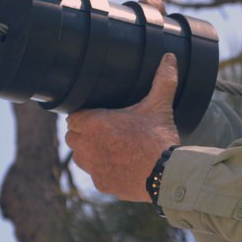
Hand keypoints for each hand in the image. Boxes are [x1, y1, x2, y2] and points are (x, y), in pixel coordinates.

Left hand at [65, 53, 181, 201]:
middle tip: (102, 131)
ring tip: (107, 148)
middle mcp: (88, 145)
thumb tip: (169, 57)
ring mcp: (93, 167)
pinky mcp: (101, 184)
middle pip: (72, 137)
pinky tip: (118, 166)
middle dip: (83, 134)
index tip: (95, 116)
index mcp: (95, 123)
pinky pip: (95, 175)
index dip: (84, 116)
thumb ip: (162, 80)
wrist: (167, 175)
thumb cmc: (159, 138)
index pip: (73, 117)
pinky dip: (103, 171)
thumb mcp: (160, 106)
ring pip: (79, 157)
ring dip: (88, 152)